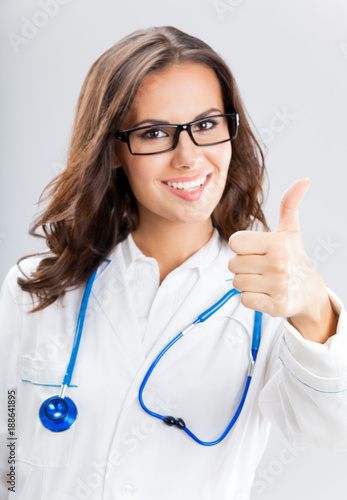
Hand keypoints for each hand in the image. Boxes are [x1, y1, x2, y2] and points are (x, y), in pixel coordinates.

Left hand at [228, 179, 332, 337]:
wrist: (309, 291)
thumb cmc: (293, 257)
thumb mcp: (290, 231)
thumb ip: (290, 204)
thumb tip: (304, 180)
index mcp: (277, 243)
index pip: (234, 242)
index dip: (241, 246)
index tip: (255, 250)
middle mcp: (278, 265)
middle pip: (232, 264)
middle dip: (242, 266)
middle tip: (259, 267)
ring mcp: (278, 287)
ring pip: (236, 282)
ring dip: (244, 282)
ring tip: (261, 280)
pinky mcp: (276, 307)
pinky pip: (244, 299)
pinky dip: (250, 297)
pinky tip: (264, 293)